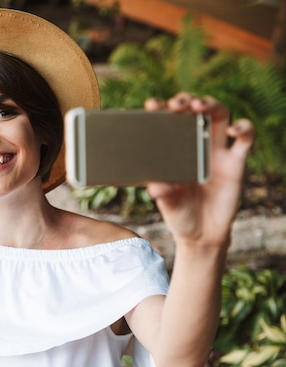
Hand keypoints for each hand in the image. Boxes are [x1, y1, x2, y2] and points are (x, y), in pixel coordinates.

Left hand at [144, 92, 254, 246]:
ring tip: (200, 106)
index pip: (169, 122)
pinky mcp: (236, 163)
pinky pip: (245, 139)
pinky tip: (233, 131)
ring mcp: (217, 151)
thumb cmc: (179, 214)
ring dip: (212, 105)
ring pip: (221, 115)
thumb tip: (155, 188)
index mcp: (174, 150)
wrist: (202, 234)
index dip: (162, 109)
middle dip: (188, 100)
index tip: (151, 105)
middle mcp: (196, 145)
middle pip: (196, 110)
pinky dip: (243, 128)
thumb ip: (163, 194)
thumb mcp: (167, 204)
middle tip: (178, 104)